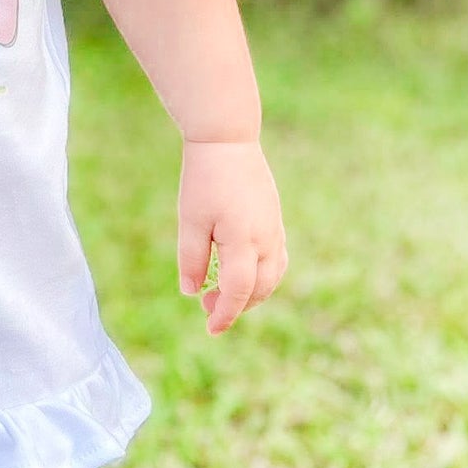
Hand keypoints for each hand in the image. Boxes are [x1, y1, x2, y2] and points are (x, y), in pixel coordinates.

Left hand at [177, 138, 286, 335]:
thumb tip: (191, 292)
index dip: (226, 314)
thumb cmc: (204, 178)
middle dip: (237, 305)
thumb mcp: (190, 219)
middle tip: (206, 307)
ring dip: (252, 293)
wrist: (227, 139)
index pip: (240, 291)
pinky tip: (242, 271)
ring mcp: (274, 228)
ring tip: (223, 293)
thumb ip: (191, 258)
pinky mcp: (274, 218)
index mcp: (244, 240)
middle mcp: (266, 238)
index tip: (210, 328)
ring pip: (273, 276)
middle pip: (260, 288)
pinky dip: (263, 275)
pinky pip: (277, 258)